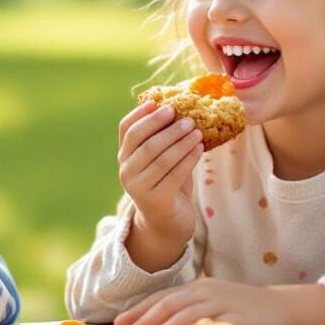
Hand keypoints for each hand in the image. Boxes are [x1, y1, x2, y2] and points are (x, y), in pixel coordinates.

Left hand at [116, 279, 286, 324]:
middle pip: (170, 304)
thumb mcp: (211, 303)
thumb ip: (187, 311)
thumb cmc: (242, 308)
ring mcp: (224, 304)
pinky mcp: (240, 319)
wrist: (283, 307)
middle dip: (146, 319)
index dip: (139, 310)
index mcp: (197, 288)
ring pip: (189, 314)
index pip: (161, 297)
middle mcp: (207, 293)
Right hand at [118, 100, 202, 248]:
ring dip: (182, 142)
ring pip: (161, 158)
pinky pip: (174, 174)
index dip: (141, 114)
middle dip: (167, 126)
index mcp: (124, 156)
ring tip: (198, 131)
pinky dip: (189, 158)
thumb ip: (164, 137)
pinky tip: (200, 148)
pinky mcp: (155, 200)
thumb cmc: (167, 183)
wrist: (166, 222)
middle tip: (188, 117)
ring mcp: (139, 187)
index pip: (126, 129)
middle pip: (144, 142)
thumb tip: (182, 107)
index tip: (159, 102)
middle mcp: (126, 171)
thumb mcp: (160, 159)